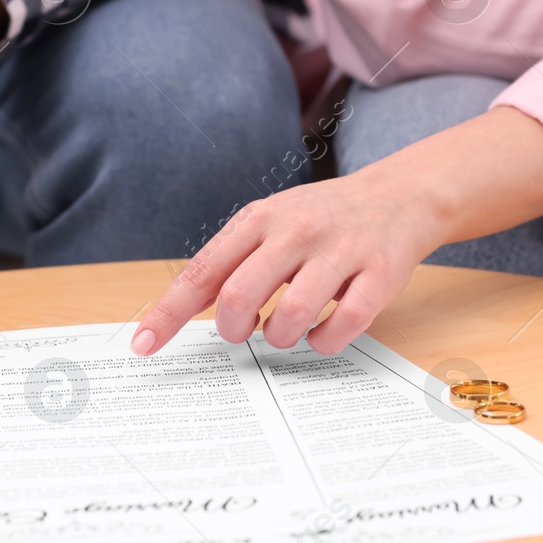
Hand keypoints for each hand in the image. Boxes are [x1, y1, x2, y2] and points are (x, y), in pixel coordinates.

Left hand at [131, 108, 542, 355]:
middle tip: (244, 333)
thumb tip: (182, 310)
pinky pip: (341, 327)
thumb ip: (230, 263)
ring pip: (290, 318)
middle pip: (241, 298)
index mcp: (261, 219)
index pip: (203, 273)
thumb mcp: (269, 224)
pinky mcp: (378, 276)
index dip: (169, 314)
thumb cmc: (321, 219)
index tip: (144, 346)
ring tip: (286, 330)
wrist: (398, 196)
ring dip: (281, 339)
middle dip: (234, 331)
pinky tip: (322, 331)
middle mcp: (297, 231)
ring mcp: (340, 253)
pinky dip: (323, 342)